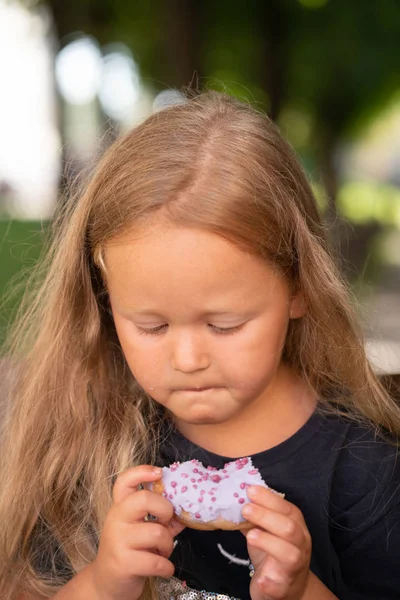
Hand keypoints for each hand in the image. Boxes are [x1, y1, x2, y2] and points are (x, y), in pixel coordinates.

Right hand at [90, 465, 184, 599]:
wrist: (107, 582)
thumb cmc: (130, 550)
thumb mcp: (141, 529)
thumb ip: (160, 518)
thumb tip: (185, 510)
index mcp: (120, 507)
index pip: (124, 481)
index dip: (141, 472)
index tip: (159, 472)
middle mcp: (116, 519)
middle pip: (143, 499)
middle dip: (165, 509)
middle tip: (167, 522)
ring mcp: (118, 540)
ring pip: (156, 533)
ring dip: (168, 545)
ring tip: (164, 552)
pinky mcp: (123, 563)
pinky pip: (156, 561)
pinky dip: (167, 567)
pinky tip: (164, 569)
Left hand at [241, 486, 310, 599]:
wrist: (287, 589)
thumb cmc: (274, 554)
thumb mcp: (266, 531)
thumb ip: (254, 516)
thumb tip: (235, 498)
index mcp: (296, 526)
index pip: (287, 509)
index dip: (269, 499)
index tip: (250, 490)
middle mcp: (299, 545)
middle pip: (289, 528)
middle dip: (266, 516)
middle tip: (245, 509)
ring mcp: (293, 568)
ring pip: (289, 554)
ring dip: (268, 542)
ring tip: (250, 535)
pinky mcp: (283, 589)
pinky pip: (279, 586)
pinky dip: (269, 582)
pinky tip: (260, 578)